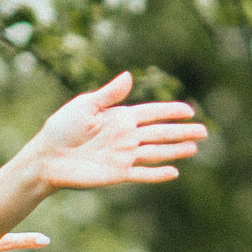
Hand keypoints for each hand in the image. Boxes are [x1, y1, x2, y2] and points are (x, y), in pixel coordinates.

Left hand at [25, 71, 205, 194]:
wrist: (47, 158)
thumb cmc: (61, 129)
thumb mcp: (84, 106)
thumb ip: (109, 94)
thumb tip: (129, 76)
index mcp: (119, 117)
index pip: (152, 113)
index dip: (171, 112)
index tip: (189, 110)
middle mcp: (125, 136)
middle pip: (160, 133)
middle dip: (182, 132)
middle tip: (204, 131)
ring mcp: (123, 156)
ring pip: (156, 153)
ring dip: (175, 151)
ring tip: (194, 149)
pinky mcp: (118, 174)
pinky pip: (142, 174)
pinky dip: (157, 174)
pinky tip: (173, 172)